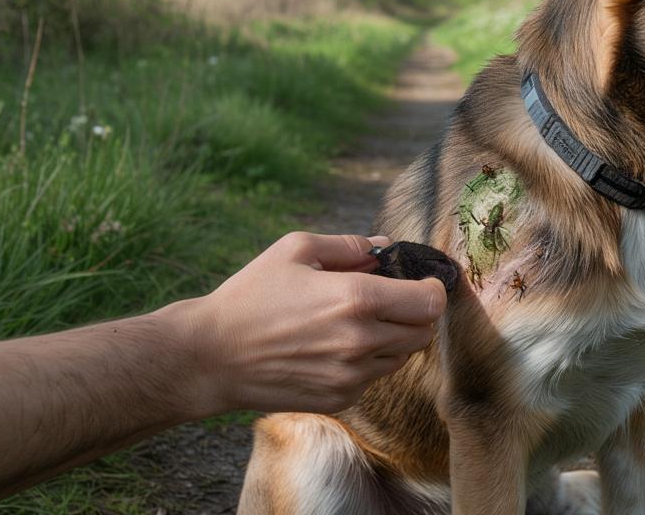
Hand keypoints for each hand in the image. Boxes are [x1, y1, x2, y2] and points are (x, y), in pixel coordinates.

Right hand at [162, 232, 446, 416]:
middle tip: (393, 301)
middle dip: (415, 314)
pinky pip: (374, 378)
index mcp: (355, 298)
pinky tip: (334, 348)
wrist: (212, 357)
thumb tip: (384, 246)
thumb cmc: (251, 296)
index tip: (422, 283)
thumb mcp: (295, 250)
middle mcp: (360, 341)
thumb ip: (349, 245)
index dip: (433, 289)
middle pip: (423, 332)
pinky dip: (367, 362)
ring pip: (402, 357)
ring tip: (356, 322)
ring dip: (393, 338)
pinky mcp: (340, 399)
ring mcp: (352, 375)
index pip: (429, 301)